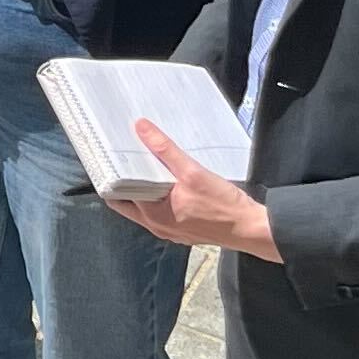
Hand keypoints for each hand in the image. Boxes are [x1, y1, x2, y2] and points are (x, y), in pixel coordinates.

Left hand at [120, 128, 279, 258]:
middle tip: (121, 156)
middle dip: (123, 181)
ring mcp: (170, 230)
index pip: (119, 195)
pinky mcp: (183, 229)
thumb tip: (142, 128)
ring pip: (144, 206)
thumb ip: (165, 150)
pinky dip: (157, 195)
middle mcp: (157, 226)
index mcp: (153, 215)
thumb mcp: (193, 173)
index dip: (111, 175)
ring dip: (142, 187)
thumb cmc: (224, 206)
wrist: (251, 228)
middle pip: (128, 202)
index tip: (107, 156)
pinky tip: (165, 178)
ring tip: (141, 162)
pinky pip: (161, 210)